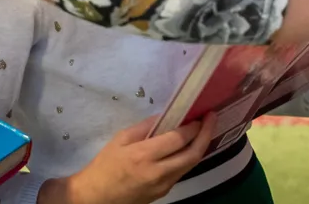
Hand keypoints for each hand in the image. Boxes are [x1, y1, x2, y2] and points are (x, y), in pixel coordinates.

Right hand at [40, 114, 217, 203]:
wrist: (96, 196)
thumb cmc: (105, 165)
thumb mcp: (121, 139)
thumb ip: (146, 127)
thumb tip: (167, 116)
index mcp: (144, 156)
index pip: (178, 139)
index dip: (194, 126)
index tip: (201, 114)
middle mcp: (158, 172)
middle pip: (193, 154)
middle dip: (206, 135)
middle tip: (212, 119)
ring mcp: (163, 186)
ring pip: (190, 165)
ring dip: (200, 147)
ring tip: (204, 131)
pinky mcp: (164, 193)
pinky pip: (181, 172)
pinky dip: (188, 158)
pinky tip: (188, 147)